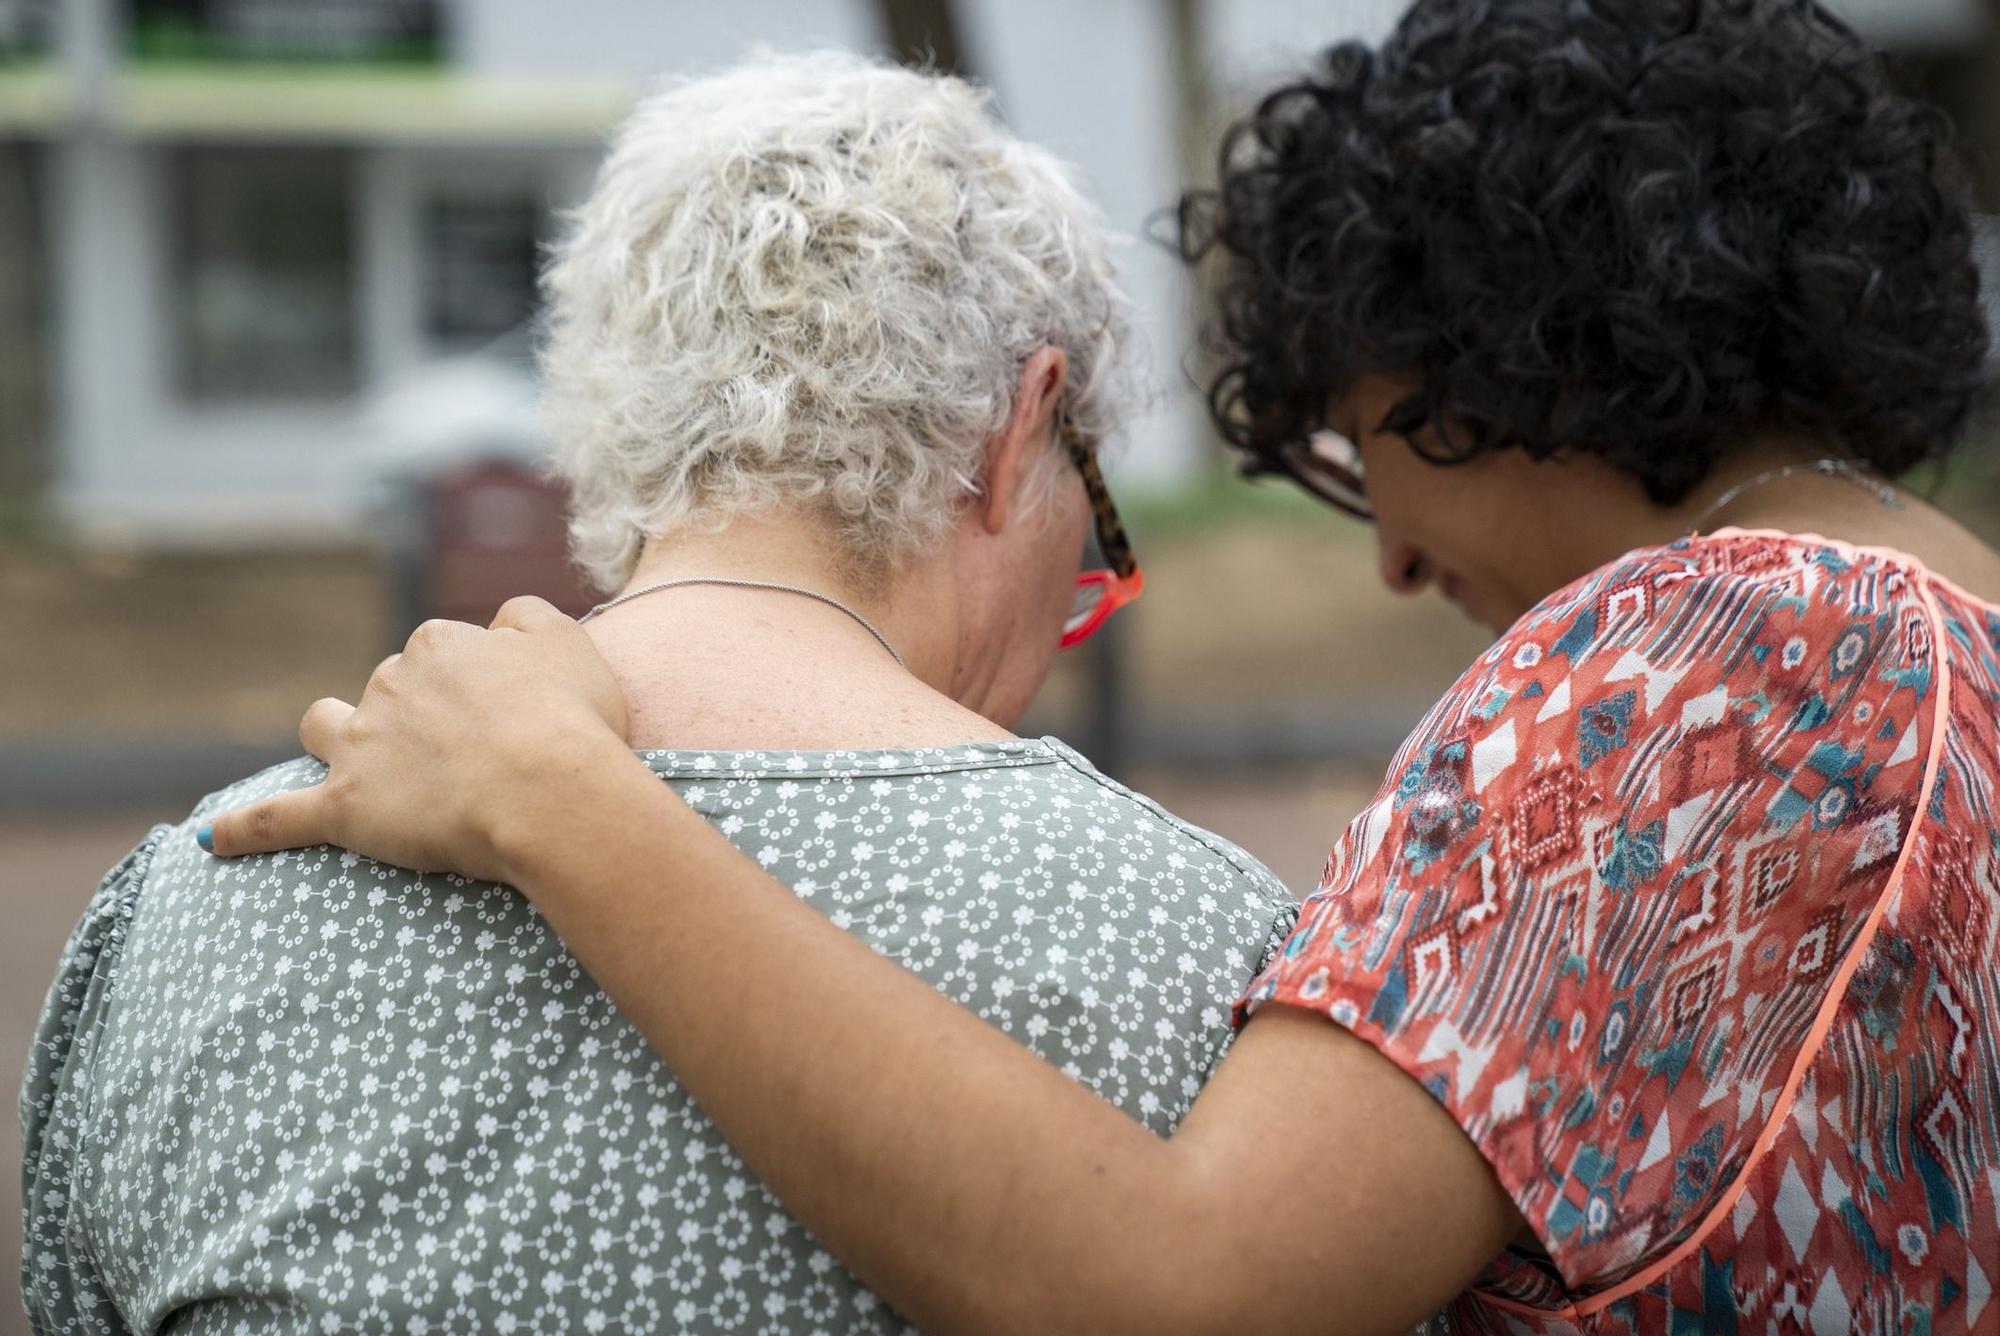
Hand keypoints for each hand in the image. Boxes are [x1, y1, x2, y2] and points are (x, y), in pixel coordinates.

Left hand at [203, 596, 635, 882]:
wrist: (549, 793)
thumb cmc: (570, 722)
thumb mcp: (567, 643)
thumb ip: (525, 617)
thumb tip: (498, 622)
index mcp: (438, 644)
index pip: (441, 653)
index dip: (474, 688)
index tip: (506, 717)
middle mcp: (390, 683)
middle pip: (388, 690)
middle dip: (414, 715)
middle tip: (470, 757)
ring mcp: (362, 746)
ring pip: (325, 726)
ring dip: (335, 737)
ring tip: (357, 764)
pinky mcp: (345, 808)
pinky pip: (278, 817)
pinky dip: (244, 828)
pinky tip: (212, 839)